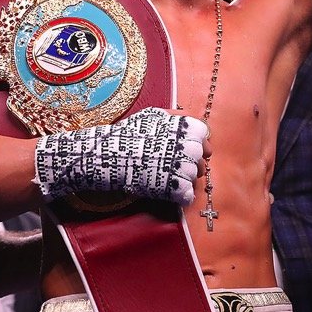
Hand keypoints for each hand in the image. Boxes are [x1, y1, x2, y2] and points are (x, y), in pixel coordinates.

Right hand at [33, 107, 209, 205]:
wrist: (106, 155)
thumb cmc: (126, 134)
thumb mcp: (151, 116)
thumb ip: (174, 116)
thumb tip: (189, 119)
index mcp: (185, 127)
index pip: (205, 136)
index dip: (197, 144)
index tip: (184, 150)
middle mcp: (188, 146)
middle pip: (202, 158)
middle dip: (191, 163)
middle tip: (172, 166)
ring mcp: (182, 168)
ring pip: (196, 176)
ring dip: (184, 178)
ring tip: (165, 177)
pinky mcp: (174, 188)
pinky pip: (188, 194)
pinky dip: (180, 195)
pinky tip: (167, 191)